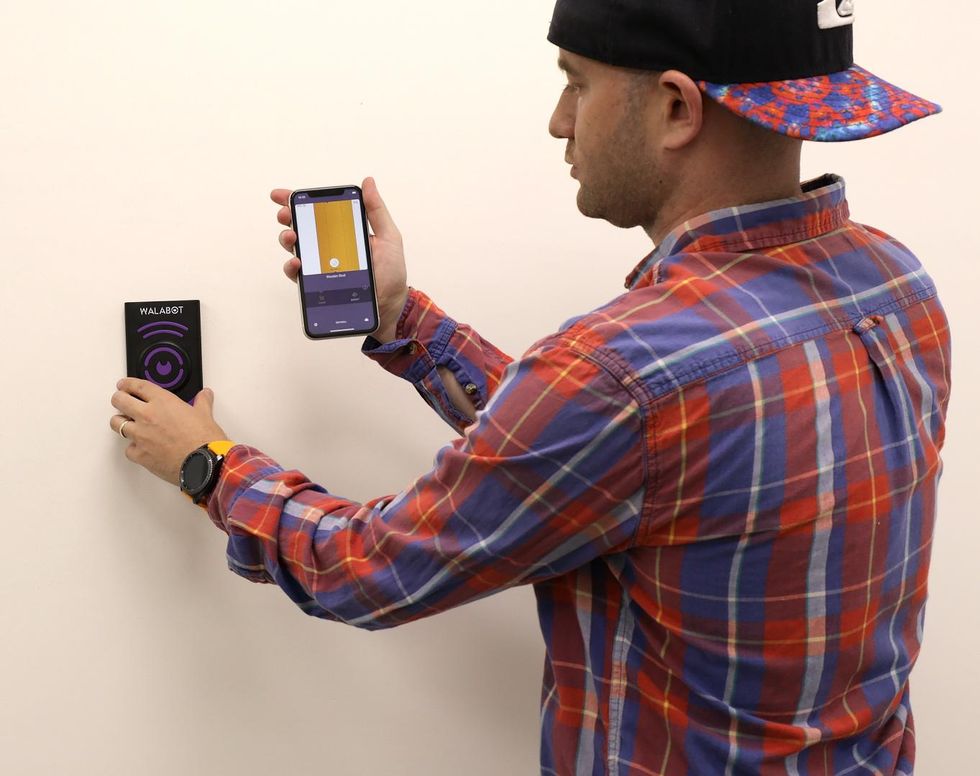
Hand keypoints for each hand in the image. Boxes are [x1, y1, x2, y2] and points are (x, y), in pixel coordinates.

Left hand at [110, 379, 228, 485]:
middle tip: (120, 400)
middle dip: (118, 399)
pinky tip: (139, 447)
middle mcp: (147, 416)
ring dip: (121, 422)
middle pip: (119, 400)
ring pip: (117, 424)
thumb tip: (205, 396)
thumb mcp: (205, 415)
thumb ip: (202, 402)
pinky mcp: (139, 454)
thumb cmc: (204, 440)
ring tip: (126, 423)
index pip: (137, 386)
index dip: (128, 383)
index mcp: (163, 402)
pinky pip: (128, 449)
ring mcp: (140, 435)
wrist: (203, 463)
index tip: (125, 385)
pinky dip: (133, 448)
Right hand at [271, 177, 408, 342]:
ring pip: (295, 249)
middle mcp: (328, 247)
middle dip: (288, 217)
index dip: (296, 201)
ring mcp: (321, 266)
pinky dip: (292, 267)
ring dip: (287, 239)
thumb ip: (377, 211)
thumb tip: (368, 182)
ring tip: (291, 236)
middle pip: (301, 227)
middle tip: (286, 214)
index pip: (316, 212)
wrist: (391, 305)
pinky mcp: (318, 285)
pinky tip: (298, 263)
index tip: (282, 195)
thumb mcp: (389, 237)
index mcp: (343, 231)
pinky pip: (298, 275)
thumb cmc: (392, 272)